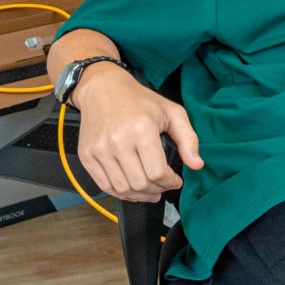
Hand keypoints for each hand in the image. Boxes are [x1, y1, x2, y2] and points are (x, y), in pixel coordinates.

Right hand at [73, 66, 203, 202]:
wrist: (102, 89)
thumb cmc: (139, 100)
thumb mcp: (172, 112)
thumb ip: (188, 138)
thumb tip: (197, 165)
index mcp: (141, 129)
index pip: (157, 172)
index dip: (170, 182)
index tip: (176, 180)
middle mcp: (117, 141)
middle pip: (140, 184)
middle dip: (157, 190)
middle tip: (163, 185)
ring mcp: (99, 150)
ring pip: (122, 189)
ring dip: (140, 195)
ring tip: (150, 190)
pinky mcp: (87, 156)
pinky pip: (105, 186)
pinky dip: (121, 193)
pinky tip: (132, 189)